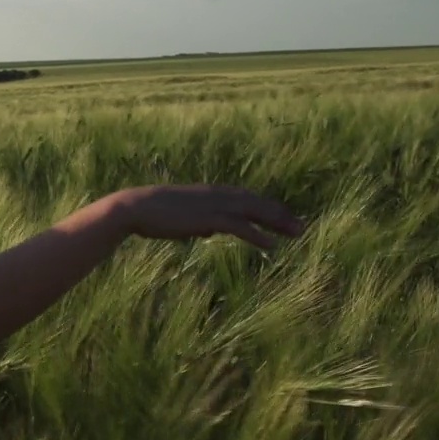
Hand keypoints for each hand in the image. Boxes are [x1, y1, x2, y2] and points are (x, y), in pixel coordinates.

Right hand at [113, 185, 305, 249]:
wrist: (136, 208)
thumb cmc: (153, 213)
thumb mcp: (181, 216)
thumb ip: (199, 222)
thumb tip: (209, 231)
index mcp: (211, 193)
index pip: (247, 198)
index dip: (267, 207)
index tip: (283, 217)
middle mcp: (218, 195)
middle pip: (257, 203)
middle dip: (281, 215)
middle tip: (302, 226)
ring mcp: (215, 206)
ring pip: (255, 212)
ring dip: (278, 223)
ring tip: (297, 233)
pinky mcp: (209, 218)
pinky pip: (241, 227)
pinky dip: (258, 236)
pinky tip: (273, 246)